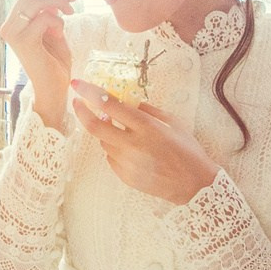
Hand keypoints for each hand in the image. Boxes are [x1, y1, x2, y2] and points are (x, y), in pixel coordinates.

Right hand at [2, 0, 76, 127]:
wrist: (54, 89)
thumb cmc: (55, 61)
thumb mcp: (53, 27)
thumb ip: (49, 8)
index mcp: (14, 18)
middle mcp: (8, 24)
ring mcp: (13, 33)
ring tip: (72, 10)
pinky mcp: (23, 42)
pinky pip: (44, 17)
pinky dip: (58, 20)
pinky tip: (61, 32)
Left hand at [69, 80, 218, 203]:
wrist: (194, 184)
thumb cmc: (187, 151)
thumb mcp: (173, 123)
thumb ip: (148, 110)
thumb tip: (129, 101)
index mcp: (146, 127)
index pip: (110, 105)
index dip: (90, 93)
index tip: (78, 85)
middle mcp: (132, 145)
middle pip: (95, 126)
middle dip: (81, 112)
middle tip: (77, 103)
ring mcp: (127, 163)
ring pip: (103, 142)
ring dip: (106, 132)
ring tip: (122, 131)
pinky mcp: (125, 177)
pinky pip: (111, 158)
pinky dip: (115, 149)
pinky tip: (131, 150)